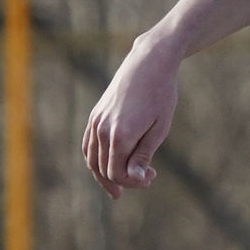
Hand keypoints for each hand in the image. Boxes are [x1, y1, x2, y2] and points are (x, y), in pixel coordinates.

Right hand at [82, 43, 181, 192]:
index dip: (134, 182)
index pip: (118, 174)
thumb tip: (134, 179)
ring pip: (92, 160)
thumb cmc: (161, 94)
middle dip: (124, 179)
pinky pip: (88, 145)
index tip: (152, 177)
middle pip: (104, 170)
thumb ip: (144, 155)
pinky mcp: (95, 115)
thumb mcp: (160, 128)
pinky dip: (95, 159)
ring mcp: (95, 122)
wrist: (149, 63)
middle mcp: (102, 130)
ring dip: (105, 175)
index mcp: (120, 135)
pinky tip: (106, 167)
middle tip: (148, 178)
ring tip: (119, 187)